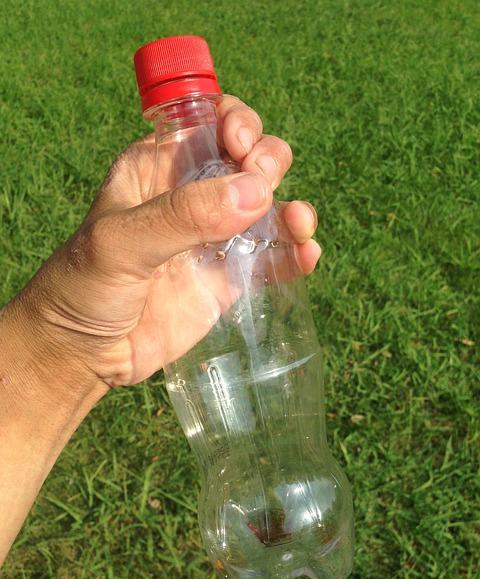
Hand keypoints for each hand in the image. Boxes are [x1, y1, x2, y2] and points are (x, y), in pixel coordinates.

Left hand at [6, 96, 320, 388]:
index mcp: (157, 167)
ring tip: (299, 224)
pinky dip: (293, 255)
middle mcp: (190, 196)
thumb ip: (183, 215)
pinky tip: (306, 256)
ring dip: (291, 209)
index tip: (241, 146)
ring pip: (268, 209)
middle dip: (267, 161)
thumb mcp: (120, 242)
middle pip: (247, 160)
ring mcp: (213, 240)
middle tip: (264, 182)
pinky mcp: (228, 281)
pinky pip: (270, 260)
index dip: (235, 122)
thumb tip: (256, 192)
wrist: (82, 355)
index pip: (207, 122)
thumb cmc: (82, 288)